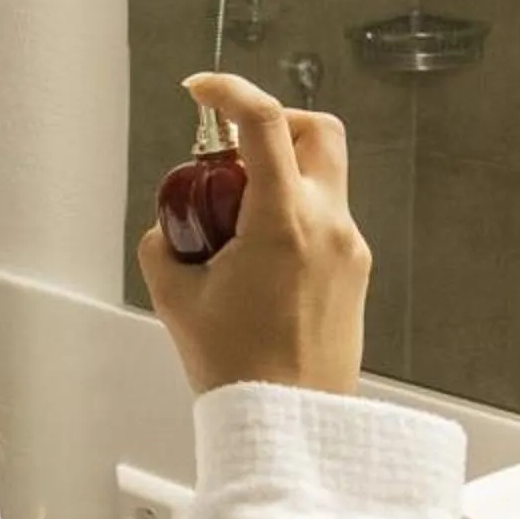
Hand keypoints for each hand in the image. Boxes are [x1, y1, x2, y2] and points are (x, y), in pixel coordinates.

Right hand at [137, 73, 369, 396]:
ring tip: (236, 217)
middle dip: (271, 123)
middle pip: (316, 129)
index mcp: (283, 221)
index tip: (201, 91)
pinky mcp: (354, 273)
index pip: (263, 121)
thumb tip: (170, 228)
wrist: (292, 428)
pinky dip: (292, 213)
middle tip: (231, 151)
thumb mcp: (176, 299)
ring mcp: (349, 248)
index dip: (228, 90)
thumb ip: (164, 246)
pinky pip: (326, 218)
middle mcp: (327, 225)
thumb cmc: (242, 373)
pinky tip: (257, 255)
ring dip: (280, 172)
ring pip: (324, 174)